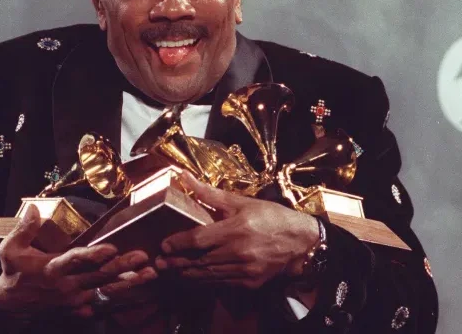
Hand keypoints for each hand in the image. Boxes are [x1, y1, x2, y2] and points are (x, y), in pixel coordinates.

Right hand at [0, 205, 157, 317]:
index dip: (94, 254)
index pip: (76, 260)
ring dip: (128, 282)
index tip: (112, 248)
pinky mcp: (77, 308)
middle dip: (122, 266)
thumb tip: (34, 208)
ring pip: (105, 290)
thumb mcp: (9, 249)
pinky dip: (120, 297)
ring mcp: (73, 299)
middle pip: (98, 275)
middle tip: (143, 257)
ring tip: (148, 274)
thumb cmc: (13, 272)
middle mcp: (66, 285)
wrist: (9, 304)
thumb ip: (24, 229)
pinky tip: (137, 289)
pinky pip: (102, 302)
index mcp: (51, 269)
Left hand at [155, 173, 318, 288]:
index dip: (178, 243)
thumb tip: (186, 178)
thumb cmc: (272, 217)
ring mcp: (244, 269)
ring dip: (187, 274)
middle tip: (160, 262)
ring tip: (172, 270)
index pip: (198, 239)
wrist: (301, 242)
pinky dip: (206, 280)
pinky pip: (221, 283)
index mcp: (236, 228)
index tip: (165, 244)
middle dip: (177, 263)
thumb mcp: (243, 202)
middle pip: (199, 261)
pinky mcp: (249, 282)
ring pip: (208, 275)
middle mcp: (239, 251)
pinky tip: (195, 276)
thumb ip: (211, 194)